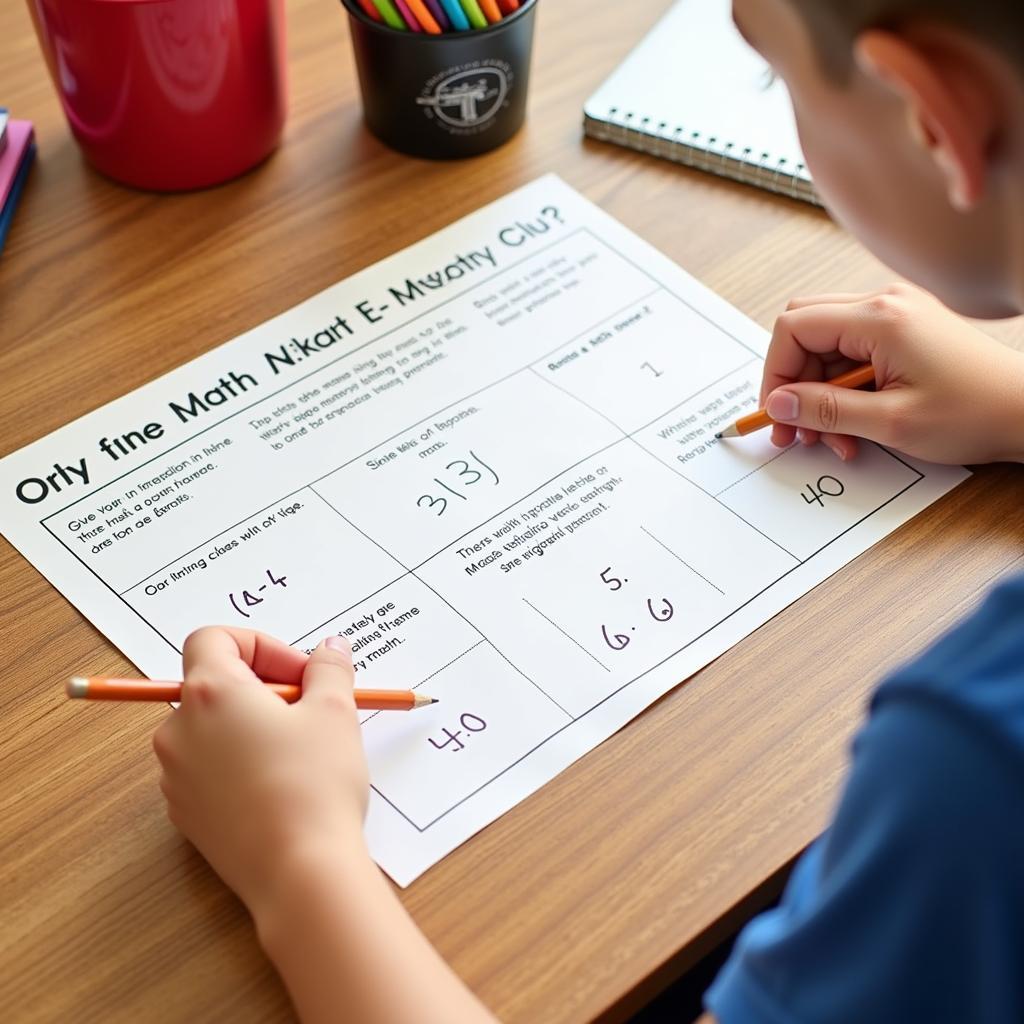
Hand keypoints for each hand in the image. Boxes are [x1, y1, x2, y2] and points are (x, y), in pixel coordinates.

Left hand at [153, 627, 367, 917]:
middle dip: (263, 688)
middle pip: (213, 683)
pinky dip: (239, 764)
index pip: (213, 638)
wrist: (300, 872)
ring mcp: (176, 775)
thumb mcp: (335, 711)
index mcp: (211, 692)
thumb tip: (329, 650)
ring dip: (251, 726)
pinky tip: (281, 785)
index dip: (259, 646)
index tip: (298, 674)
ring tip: (299, 750)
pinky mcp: (185, 813)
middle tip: (309, 709)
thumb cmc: (314, 786)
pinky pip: (208, 769)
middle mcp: (180, 729)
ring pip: (211, 728)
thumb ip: (329, 668)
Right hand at [760, 283, 1023, 463]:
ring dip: (819, 394)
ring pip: (826, 347)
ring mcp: (896, 315)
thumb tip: (779, 404)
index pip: (794, 327)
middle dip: (792, 383)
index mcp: (880, 318)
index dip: (776, 372)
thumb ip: (826, 410)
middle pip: (805, 330)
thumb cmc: (976, 413)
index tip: (778, 412)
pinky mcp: (904, 332)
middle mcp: (885, 304)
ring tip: (833, 438)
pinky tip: (853, 426)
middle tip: (795, 428)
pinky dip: (843, 390)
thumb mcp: (890, 421)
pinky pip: (852, 353)